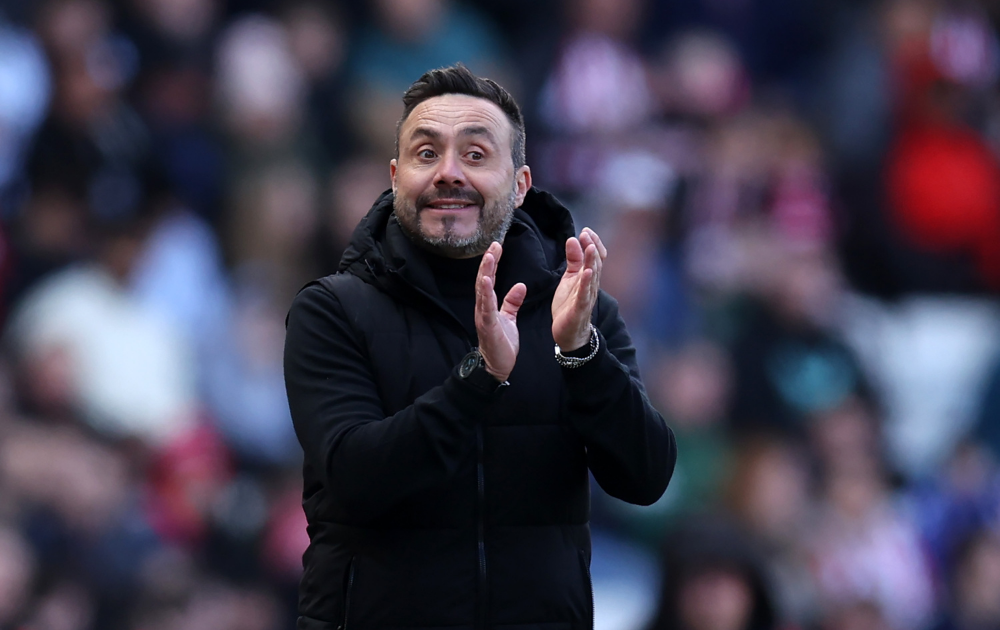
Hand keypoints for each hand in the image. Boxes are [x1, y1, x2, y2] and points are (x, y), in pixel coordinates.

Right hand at [475, 242, 526, 381]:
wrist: (495, 367)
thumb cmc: (501, 344)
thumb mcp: (509, 319)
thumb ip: (512, 302)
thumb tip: (520, 285)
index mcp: (488, 305)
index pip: (489, 278)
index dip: (492, 262)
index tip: (497, 245)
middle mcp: (483, 307)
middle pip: (483, 280)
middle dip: (488, 262)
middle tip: (493, 244)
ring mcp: (483, 316)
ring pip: (482, 290)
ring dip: (485, 272)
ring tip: (489, 257)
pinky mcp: (487, 325)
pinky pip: (485, 307)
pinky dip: (485, 292)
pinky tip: (486, 280)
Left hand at [552, 227, 606, 350]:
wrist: (568, 332)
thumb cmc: (569, 305)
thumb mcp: (569, 278)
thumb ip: (573, 260)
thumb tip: (573, 240)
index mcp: (588, 277)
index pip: (596, 257)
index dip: (593, 243)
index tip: (586, 230)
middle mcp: (591, 285)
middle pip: (596, 263)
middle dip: (591, 247)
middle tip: (585, 234)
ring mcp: (587, 296)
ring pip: (592, 276)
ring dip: (591, 261)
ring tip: (589, 247)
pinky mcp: (580, 308)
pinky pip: (585, 294)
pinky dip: (586, 283)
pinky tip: (586, 272)